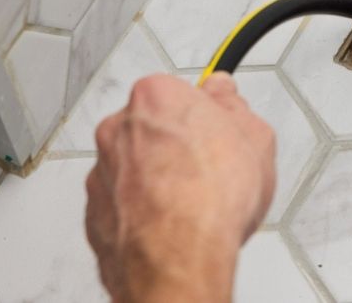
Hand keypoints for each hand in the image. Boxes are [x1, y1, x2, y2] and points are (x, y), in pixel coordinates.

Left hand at [86, 73, 275, 302]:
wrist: (178, 258)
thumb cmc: (210, 200)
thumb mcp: (256, 137)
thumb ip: (235, 106)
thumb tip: (226, 95)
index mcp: (155, 96)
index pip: (183, 92)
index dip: (207, 115)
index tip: (220, 128)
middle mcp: (118, 129)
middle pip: (154, 127)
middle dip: (179, 145)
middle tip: (212, 169)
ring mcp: (102, 171)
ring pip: (136, 166)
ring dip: (159, 178)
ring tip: (194, 203)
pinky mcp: (95, 212)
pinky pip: (123, 202)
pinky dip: (143, 210)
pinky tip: (173, 223)